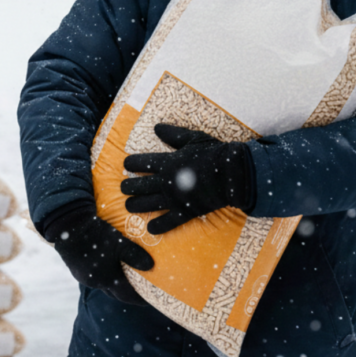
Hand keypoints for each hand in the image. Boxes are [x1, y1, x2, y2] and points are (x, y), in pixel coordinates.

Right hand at [43, 202, 153, 305]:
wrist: (67, 225)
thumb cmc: (95, 235)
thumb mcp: (118, 243)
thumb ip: (134, 255)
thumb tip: (150, 266)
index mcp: (106, 279)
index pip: (127, 296)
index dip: (139, 299)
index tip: (150, 300)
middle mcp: (94, 282)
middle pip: (115, 293)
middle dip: (127, 293)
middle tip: (140, 291)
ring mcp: (83, 275)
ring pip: (103, 284)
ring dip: (114, 283)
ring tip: (125, 277)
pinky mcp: (76, 267)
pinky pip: (94, 275)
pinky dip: (104, 274)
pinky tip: (107, 265)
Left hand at [121, 124, 253, 234]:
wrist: (232, 173)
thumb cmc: (213, 153)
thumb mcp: (192, 138)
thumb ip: (173, 134)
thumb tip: (156, 127)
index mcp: (167, 162)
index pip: (142, 163)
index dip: (131, 163)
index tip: (126, 164)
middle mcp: (166, 182)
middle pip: (140, 185)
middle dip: (129, 187)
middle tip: (123, 188)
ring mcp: (174, 199)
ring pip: (148, 204)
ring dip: (135, 205)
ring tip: (127, 206)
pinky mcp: (186, 212)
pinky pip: (169, 222)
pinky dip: (159, 226)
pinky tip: (150, 229)